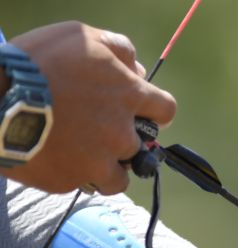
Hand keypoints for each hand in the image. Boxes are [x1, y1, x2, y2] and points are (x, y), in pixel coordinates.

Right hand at [3, 22, 176, 193]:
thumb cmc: (36, 62)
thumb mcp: (80, 37)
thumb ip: (117, 48)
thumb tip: (137, 67)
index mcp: (129, 95)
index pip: (166, 110)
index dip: (155, 112)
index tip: (144, 114)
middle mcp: (122, 132)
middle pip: (142, 145)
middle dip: (124, 139)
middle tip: (98, 131)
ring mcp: (100, 160)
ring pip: (119, 176)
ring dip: (107, 167)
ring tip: (82, 154)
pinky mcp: (75, 180)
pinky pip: (87, 185)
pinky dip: (79, 176)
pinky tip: (62, 161)